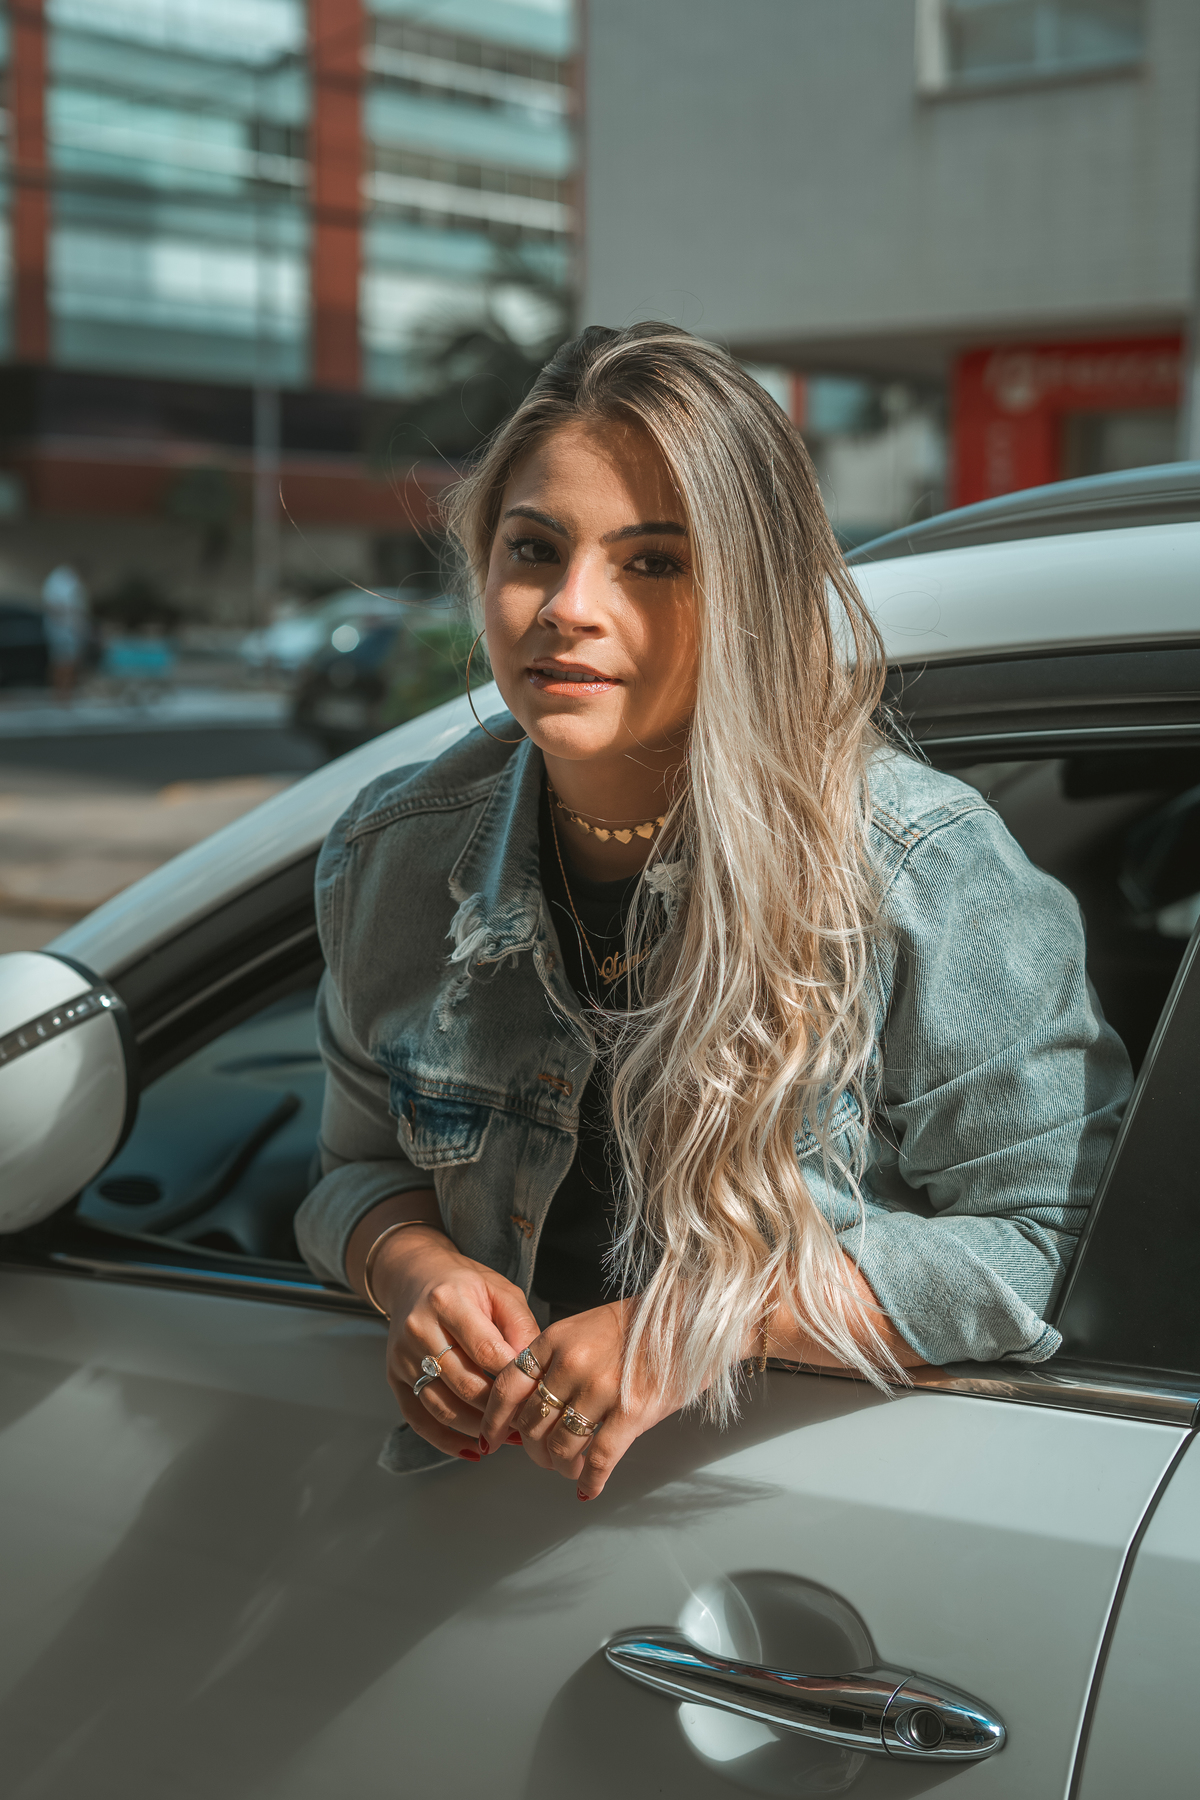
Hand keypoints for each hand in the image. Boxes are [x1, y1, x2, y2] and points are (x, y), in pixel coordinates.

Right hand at [372, 1225, 539, 1461]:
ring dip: (478, 1429)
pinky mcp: (394, 1378)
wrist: (414, 1277)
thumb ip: (520, 1326)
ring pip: (442, 1407)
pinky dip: (446, 1441)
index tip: (538, 1393)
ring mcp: (402, 1356)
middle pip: (464, 1384)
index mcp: (447, 1301)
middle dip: (499, 1409)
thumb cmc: (464, 1285)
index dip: (515, 1378)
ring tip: (507, 1436)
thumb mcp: (500, 1290)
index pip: (486, 1351)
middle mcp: (419, 1329)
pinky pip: (419, 1420)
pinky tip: (472, 1449)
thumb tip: (535, 1370)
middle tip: (527, 1421)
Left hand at [478, 1300, 685, 1498]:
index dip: (494, 1419)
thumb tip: (532, 1401)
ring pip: (561, 1446)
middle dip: (532, 1448)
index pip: (508, 1386)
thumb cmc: (641, 1324)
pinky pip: (600, 1460)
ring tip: (569, 1470)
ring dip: (560, 1466)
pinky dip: (591, 1480)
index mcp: (556, 1340)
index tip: (490, 1438)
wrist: (692, 1318)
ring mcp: (601, 1390)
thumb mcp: (585, 1327)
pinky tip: (588, 1489)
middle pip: (532, 1422)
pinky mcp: (632, 1414)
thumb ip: (556, 1359)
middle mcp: (572, 1364)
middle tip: (542, 1457)